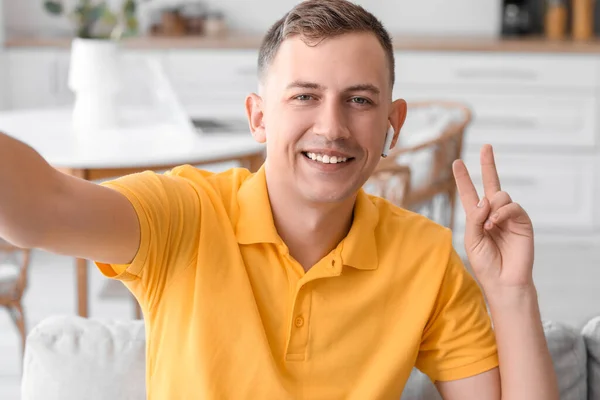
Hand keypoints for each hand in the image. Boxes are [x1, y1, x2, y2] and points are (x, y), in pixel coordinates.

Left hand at [452, 144, 534, 295]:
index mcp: (477, 218)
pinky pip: (511, 206)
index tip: (457, 162)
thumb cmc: (485, 263)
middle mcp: (493, 213)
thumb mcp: (471, 239)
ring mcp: (508, 216)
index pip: (469, 193)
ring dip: (491, 207)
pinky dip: (501, 213)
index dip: (463, 178)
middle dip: (488, 164)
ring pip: (499, 195)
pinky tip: (495, 224)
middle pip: (490, 184)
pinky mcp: (522, 221)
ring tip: (488, 225)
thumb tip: (485, 199)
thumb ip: (474, 218)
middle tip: (486, 146)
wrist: (503, 280)